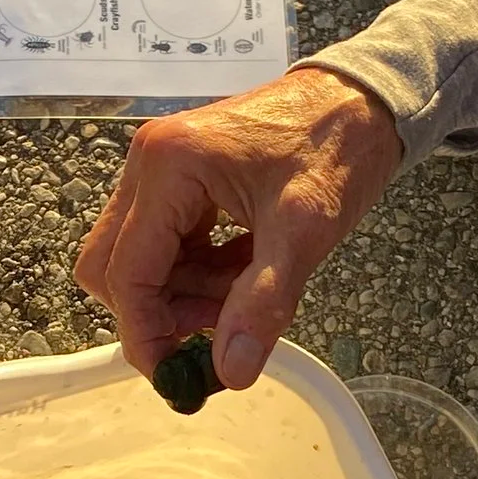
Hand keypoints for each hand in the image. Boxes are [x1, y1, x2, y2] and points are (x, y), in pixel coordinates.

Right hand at [75, 67, 400, 386]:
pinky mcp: (177, 176)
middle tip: (219, 328)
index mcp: (169, 166)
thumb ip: (262, 303)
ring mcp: (159, 167)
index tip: (177, 378)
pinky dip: (197, 271)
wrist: (363, 100)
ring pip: (138, 259)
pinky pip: (165, 242)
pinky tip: (243, 267)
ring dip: (183, 293)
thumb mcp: (304, 232)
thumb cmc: (337, 149)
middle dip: (159, 312)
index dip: (145, 334)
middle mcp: (149, 162)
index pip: (127, 272)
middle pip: (114, 266)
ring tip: (247, 290)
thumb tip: (230, 373)